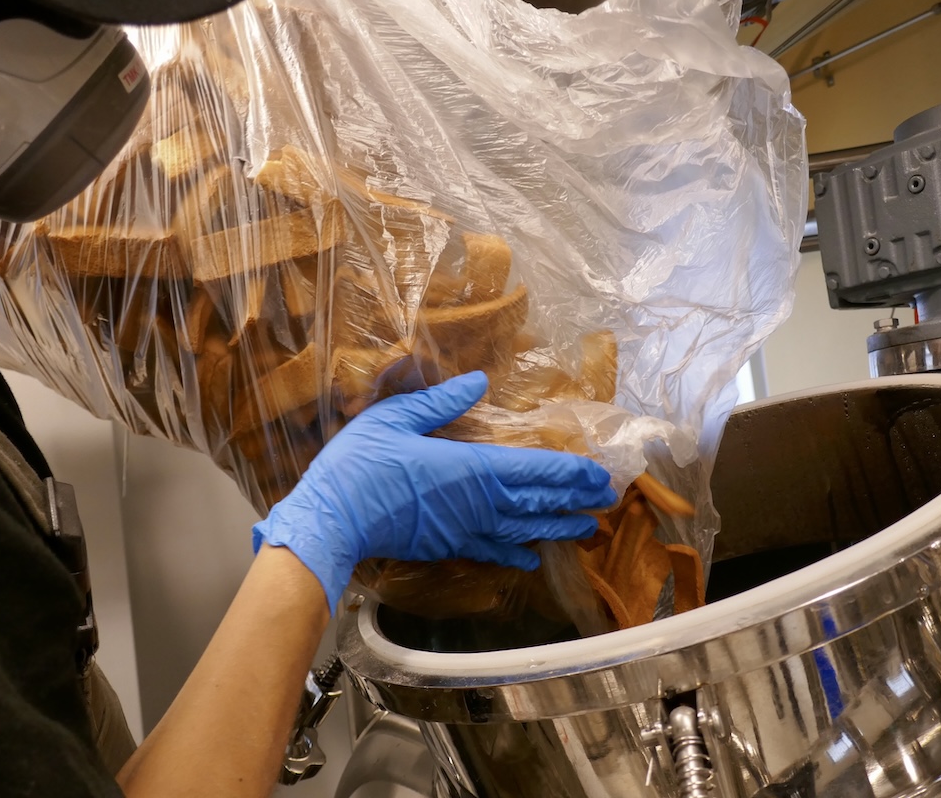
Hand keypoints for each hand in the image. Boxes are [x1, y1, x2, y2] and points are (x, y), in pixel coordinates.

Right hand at [253, 371, 616, 611]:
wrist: (332, 521)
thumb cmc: (359, 464)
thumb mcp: (396, 418)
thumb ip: (441, 403)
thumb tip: (479, 382)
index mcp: (472, 467)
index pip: (537, 469)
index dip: (572, 471)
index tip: (601, 473)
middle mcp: (479, 503)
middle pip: (539, 502)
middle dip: (576, 500)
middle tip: (609, 499)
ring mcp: (465, 530)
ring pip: (523, 530)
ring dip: (557, 528)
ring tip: (586, 529)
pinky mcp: (448, 547)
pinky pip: (492, 552)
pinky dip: (516, 554)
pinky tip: (532, 558)